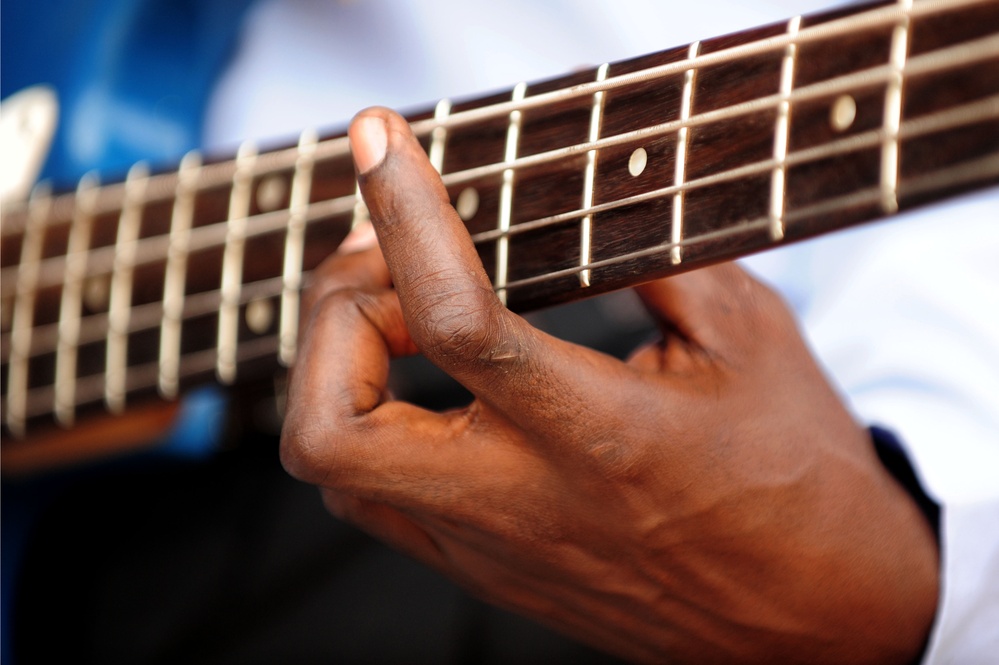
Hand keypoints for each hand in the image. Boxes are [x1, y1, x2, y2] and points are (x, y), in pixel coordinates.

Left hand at [280, 108, 938, 663]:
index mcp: (598, 433)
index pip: (454, 321)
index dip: (403, 217)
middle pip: (330, 424)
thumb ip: (657, 259)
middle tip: (384, 260)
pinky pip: (375, 498)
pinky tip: (422, 381)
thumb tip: (587, 193)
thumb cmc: (799, 482)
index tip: (380, 142)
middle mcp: (522, 501)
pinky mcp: (485, 571)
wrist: (816, 624)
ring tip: (397, 308)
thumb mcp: (752, 341)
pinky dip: (367, 420)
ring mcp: (490, 548)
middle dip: (332, 315)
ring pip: (333, 467)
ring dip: (336, 369)